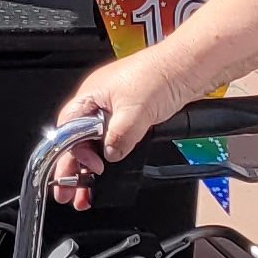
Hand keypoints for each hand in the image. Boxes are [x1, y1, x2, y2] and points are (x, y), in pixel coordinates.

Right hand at [45, 45, 194, 208]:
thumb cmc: (160, 74)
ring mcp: (117, 107)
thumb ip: (118, 138)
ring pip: (97, 141)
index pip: (68, 129)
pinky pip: (116, 137)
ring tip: (87, 189)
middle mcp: (100, 101)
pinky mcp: (134, 113)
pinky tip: (112, 167)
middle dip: (73, 167)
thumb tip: (109, 156)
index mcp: (90, 95)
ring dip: (92, 164)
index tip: (90, 168)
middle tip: (69, 192)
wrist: (189, 65)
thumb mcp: (134, 112)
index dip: (74, 152)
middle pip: (78, 138)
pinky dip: (112, 154)